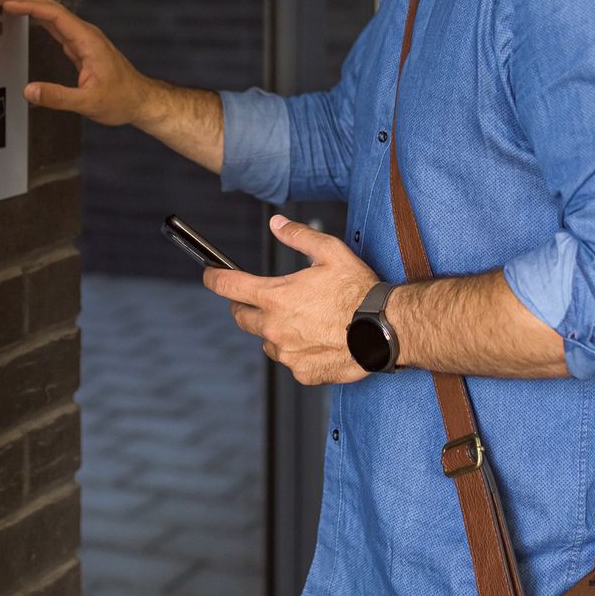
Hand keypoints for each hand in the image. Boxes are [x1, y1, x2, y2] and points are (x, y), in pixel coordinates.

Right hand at [0, 0, 151, 125]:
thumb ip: (58, 97)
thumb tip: (30, 91)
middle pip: (51, 7)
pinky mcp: (81, 46)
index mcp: (87, 40)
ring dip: (32, 1)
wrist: (141, 100)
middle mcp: (85, 34)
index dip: (28, 6)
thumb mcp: (88, 102)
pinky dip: (40, 15)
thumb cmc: (122, 99)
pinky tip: (31, 12)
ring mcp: (83, 39)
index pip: (53, 15)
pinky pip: (56, 24)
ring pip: (53, 13)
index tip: (8, 1)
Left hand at [203, 215, 378, 386]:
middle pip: (241, 316)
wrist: (385, 329)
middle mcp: (274, 327)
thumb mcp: (330, 251)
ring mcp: (287, 353)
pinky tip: (317, 339)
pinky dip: (296, 350)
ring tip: (302, 320)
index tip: (210, 274)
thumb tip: (277, 223)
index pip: (227, 286)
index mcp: (275, 296)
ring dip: (274, 330)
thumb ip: (298, 235)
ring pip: (266, 341)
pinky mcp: (302, 372)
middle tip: (261, 298)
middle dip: (245, 305)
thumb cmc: (359, 291)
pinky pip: (289, 360)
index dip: (213, 278)